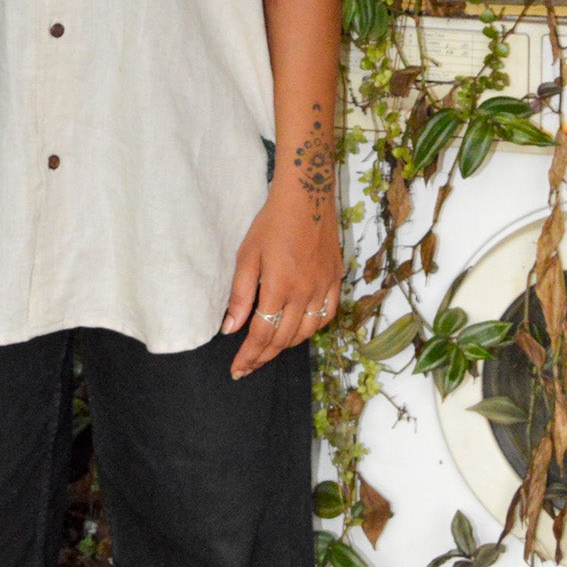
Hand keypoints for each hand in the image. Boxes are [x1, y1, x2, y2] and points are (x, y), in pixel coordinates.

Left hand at [223, 182, 342, 379]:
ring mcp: (324, 287)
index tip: (237, 370)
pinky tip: (300, 331)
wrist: (308, 196)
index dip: (248, 356)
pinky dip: (313, 329)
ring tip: (269, 351)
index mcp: (279, 288)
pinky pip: (327, 315)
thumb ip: (240, 295)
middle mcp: (304, 293)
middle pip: (283, 338)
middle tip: (248, 367)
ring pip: (307, 332)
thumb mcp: (247, 255)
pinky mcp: (336, 279)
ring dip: (286, 346)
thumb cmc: (271, 222)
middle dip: (263, 357)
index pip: (262, 334)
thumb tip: (231, 330)